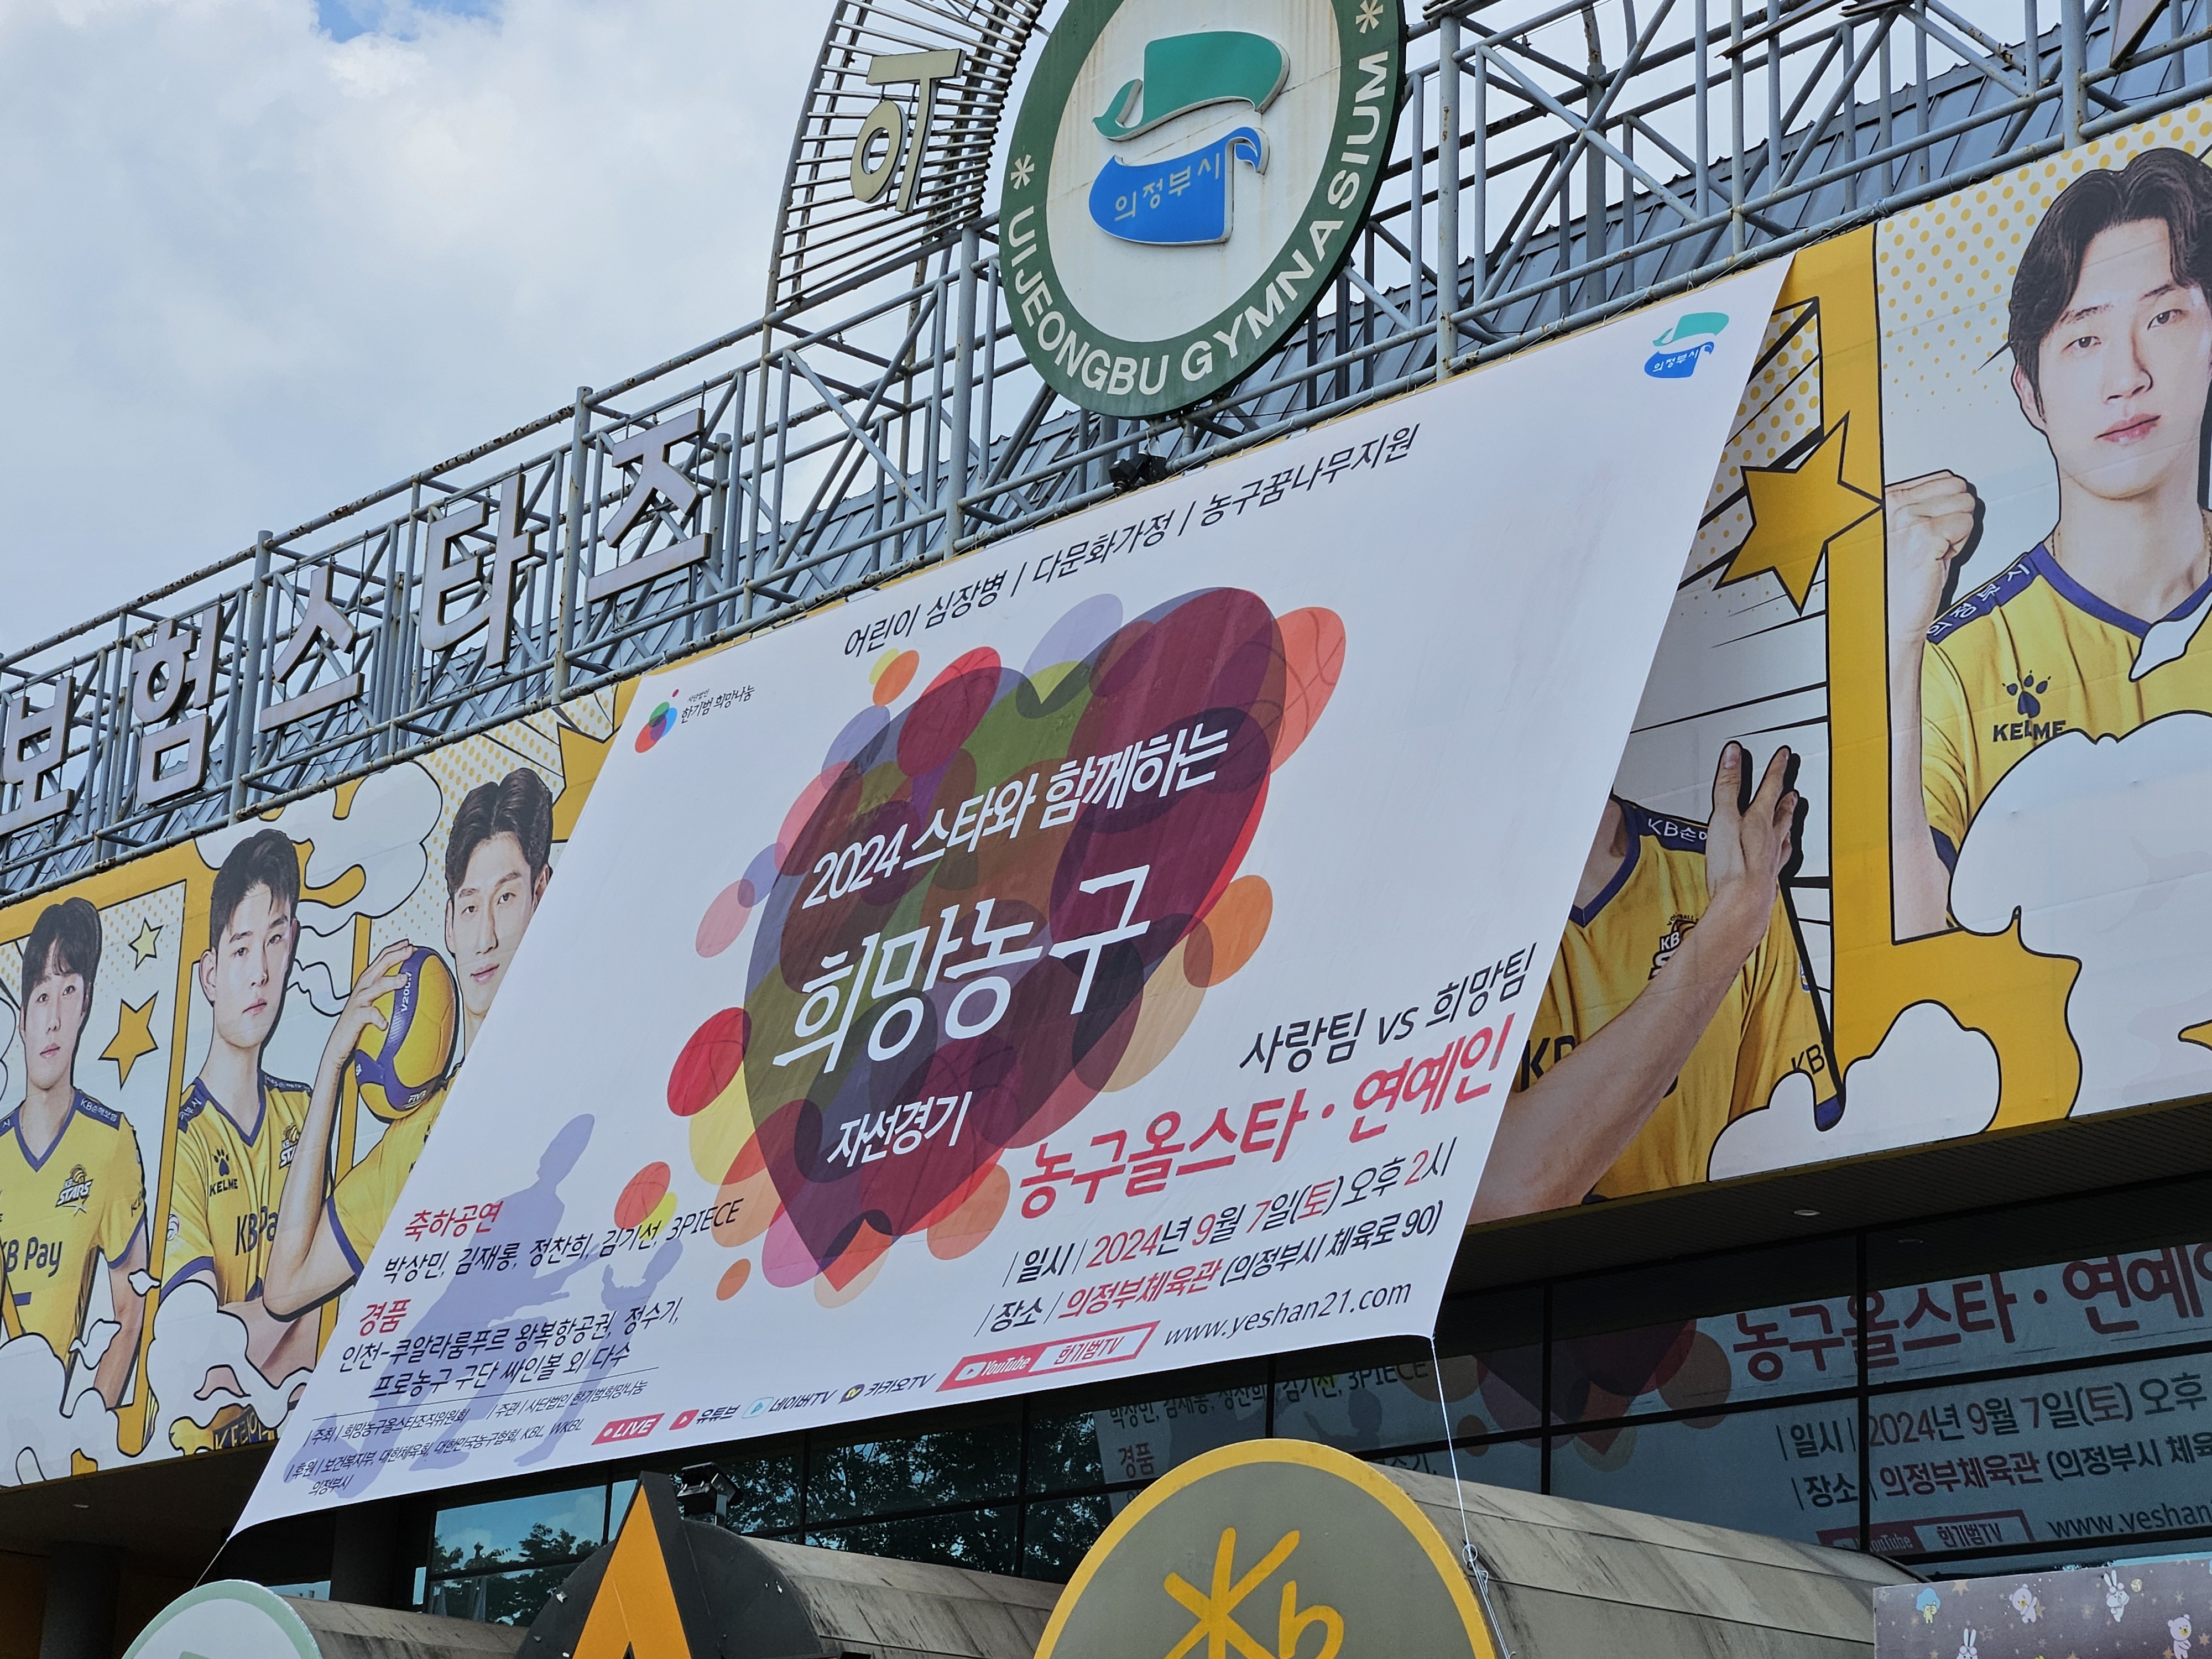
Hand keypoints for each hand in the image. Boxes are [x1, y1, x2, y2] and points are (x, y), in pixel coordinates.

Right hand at [318, 941, 414, 1083]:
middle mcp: (363, 988)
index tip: (409, 944)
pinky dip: (378, 1017)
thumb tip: (416, 995)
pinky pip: (369, 1014)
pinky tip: (385, 1023)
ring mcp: (359, 1000)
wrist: (340, 1043)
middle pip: (379, 965)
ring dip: (389, 981)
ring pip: (375, 986)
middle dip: (395, 955)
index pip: (381, 960)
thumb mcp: (376, 1006)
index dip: (395, 949)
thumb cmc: (359, 1024)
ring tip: (403, 979)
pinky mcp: (356, 1015)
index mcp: (368, 983)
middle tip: (409, 950)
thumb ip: (391, 997)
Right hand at [1703, 743, 1798, 953]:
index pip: (1771, 786)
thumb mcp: (1723, 817)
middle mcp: (1771, 838)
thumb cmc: (1733, 866)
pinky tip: (1780, 856)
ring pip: (1785, 835)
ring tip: (1792, 817)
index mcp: (1760, 819)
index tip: (1784, 755)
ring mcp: (1772, 860)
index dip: (1776, 769)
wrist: (1742, 905)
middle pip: (1782, 812)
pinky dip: (1782, 852)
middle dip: (1786, 798)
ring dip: (1788, 824)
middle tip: (1793, 789)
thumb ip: (1727, 785)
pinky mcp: (1767, 880)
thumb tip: (1733, 754)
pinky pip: (1780, 860)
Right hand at [1885, 471, 1980, 651]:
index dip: (1945, 507)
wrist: (1888, 617)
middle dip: (1954, 516)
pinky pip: (1966, 525)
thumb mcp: (1902, 534)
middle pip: (1957, 487)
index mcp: (1884, 499)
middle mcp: (1892, 505)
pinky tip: (1938, 560)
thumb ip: (1922, 505)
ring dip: (1957, 531)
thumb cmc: (1894, 582)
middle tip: (1934, 543)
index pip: (1942, 478)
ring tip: (1934, 552)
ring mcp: (1907, 519)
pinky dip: (1959, 545)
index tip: (1930, 530)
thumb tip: (1953, 487)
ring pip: (1965, 505)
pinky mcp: (1925, 536)